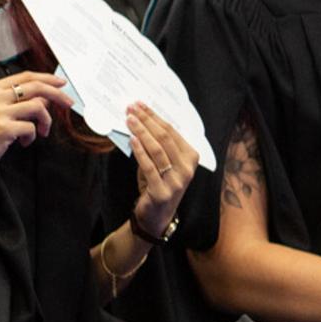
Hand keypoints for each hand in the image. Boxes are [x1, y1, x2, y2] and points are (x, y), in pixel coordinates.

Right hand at [0, 71, 71, 182]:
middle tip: (69, 103)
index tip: (61, 83)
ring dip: (46, 121)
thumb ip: (15, 102)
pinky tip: (23, 143)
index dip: (47, 78)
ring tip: (42, 132)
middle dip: (57, 94)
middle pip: (36, 86)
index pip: (26, 76)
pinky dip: (33, 136)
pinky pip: (31, 128)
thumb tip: (43, 98)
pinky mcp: (3, 129)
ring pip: (37, 107)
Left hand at [127, 102, 197, 238]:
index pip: (172, 131)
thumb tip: (139, 120)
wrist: (156, 216)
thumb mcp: (161, 163)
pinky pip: (149, 166)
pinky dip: (140, 151)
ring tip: (129, 120)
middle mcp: (187, 169)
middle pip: (165, 138)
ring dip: (142, 131)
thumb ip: (156, 144)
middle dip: (146, 120)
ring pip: (157, 149)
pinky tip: (132, 139)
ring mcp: (176, 181)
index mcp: (191, 157)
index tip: (140, 105)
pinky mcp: (162, 191)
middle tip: (131, 108)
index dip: (154, 116)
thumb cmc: (157, 184)